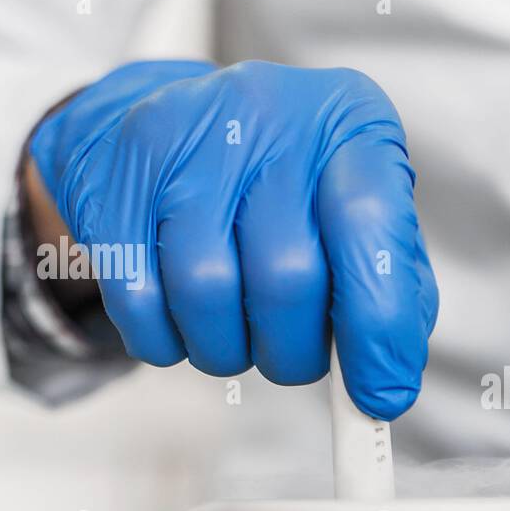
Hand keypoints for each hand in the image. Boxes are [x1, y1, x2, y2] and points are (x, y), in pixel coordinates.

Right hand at [29, 60, 437, 418]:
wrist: (181, 128)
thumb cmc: (291, 192)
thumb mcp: (365, 221)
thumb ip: (394, 295)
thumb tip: (386, 381)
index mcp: (349, 126)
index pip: (370, 227)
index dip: (378, 325)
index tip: (379, 395)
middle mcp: (269, 115)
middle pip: (285, 274)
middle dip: (294, 350)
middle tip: (293, 358)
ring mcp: (183, 136)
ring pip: (205, 289)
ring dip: (227, 350)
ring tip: (238, 336)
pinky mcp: (115, 174)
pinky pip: (136, 297)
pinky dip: (165, 341)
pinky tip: (184, 327)